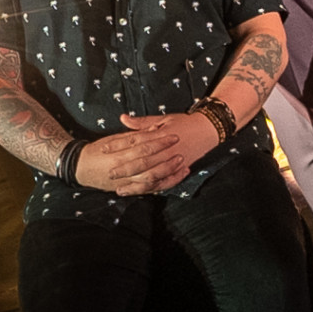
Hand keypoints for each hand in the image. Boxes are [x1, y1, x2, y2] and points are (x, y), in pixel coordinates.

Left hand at [73, 114, 212, 194]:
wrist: (208, 130)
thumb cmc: (184, 122)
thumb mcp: (163, 119)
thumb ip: (142, 122)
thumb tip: (122, 119)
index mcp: (160, 135)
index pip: (134, 141)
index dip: (118, 145)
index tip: (103, 149)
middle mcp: (166, 151)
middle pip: (141, 162)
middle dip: (124, 169)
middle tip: (108, 173)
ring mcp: (173, 162)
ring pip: (151, 176)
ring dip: (135, 184)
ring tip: (119, 189)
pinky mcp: (179, 171)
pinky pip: (163, 183)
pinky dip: (151, 189)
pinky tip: (139, 192)